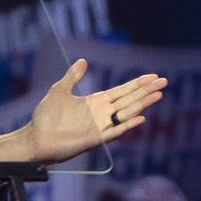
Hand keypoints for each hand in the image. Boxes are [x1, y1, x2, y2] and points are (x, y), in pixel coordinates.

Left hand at [0, 60, 165, 164]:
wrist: (35, 138)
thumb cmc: (46, 117)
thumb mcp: (59, 91)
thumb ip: (72, 77)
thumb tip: (83, 61)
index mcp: (96, 102)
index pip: (122, 91)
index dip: (137, 84)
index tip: (153, 77)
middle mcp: (102, 113)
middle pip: (129, 100)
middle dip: (146, 91)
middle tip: (164, 82)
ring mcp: (100, 126)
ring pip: (126, 114)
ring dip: (142, 105)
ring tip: (158, 95)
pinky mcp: (95, 139)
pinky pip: (115, 132)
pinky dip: (127, 126)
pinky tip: (140, 118)